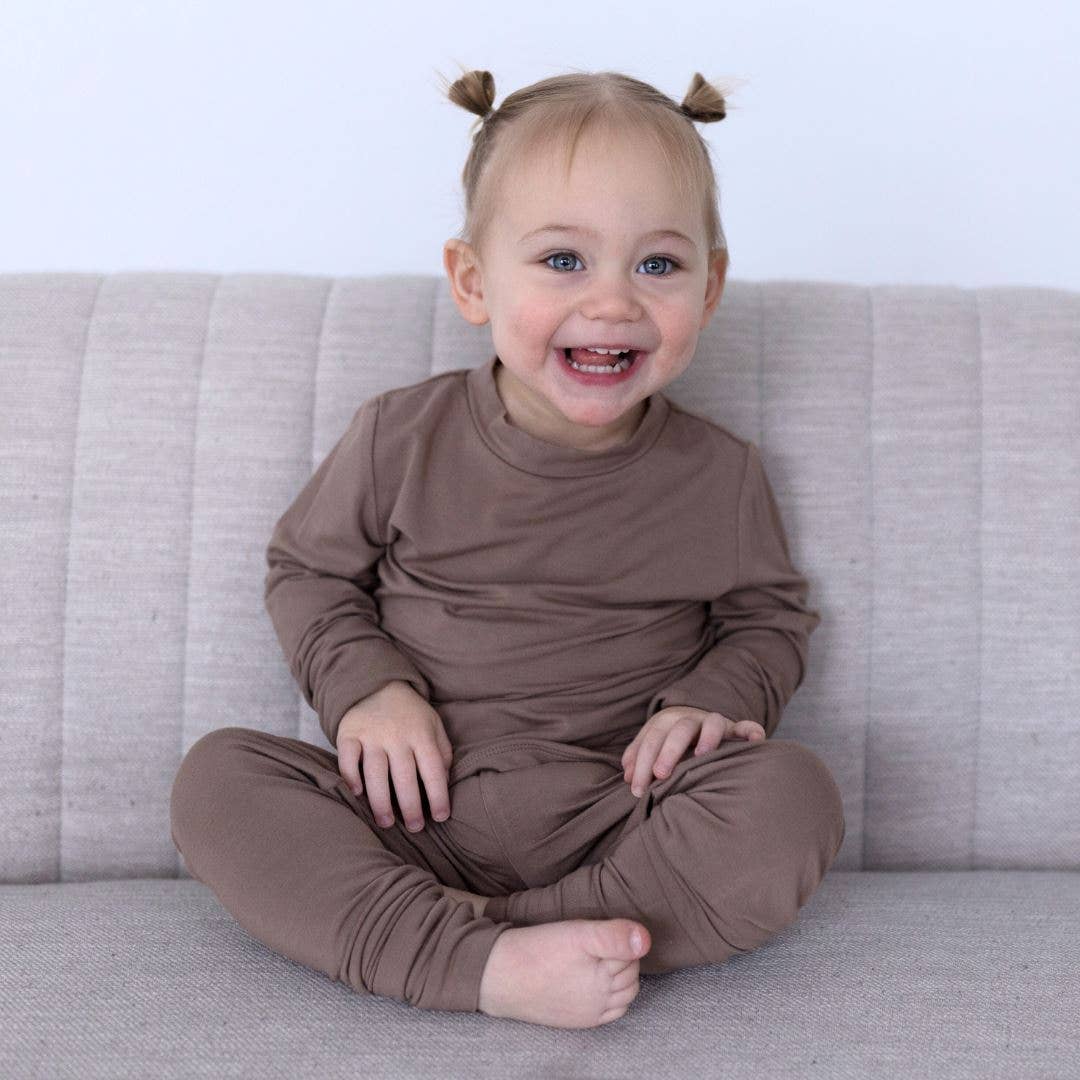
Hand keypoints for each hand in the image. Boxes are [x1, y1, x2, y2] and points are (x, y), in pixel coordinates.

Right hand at [335, 680, 453, 831]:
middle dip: (411, 807)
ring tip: (387, 822)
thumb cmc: (410, 713)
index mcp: (421, 734)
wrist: (375, 683)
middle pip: (404, 777)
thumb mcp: (434, 725)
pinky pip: (348, 759)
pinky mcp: (349, 734)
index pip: (433, 770)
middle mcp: (397, 735)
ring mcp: (371, 734)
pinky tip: (358, 794)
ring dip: (381, 802)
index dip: (439, 796)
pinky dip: (351, 777)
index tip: (441, 817)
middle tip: (415, 828)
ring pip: (375, 773)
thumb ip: (442, 752)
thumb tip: (444, 783)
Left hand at [621, 706, 765, 796]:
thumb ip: (640, 757)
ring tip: (702, 755)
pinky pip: (746, 727)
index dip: (642, 762)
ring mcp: (714, 723)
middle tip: (660, 775)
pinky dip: (751, 731)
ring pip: (712, 722)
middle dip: (667, 751)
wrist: (696, 720)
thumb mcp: (653, 744)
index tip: (637, 788)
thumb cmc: (671, 742)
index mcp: (667, 722)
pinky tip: (755, 740)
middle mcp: (691, 719)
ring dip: (707, 736)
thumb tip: (628, 776)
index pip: (652, 738)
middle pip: (679, 730)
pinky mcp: (735, 729)